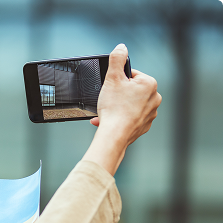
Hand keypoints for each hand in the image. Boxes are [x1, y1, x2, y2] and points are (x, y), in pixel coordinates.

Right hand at [84, 44, 161, 175]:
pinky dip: (120, 119)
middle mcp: (154, 98)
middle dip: (117, 95)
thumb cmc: (114, 109)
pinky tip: (110, 121)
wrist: (114, 135)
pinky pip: (130, 119)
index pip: (131, 75)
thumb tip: (121, 47)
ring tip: (107, 113)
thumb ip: (117, 59)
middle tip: (108, 101)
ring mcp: (150, 114)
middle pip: (131, 91)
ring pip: (130, 105)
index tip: (111, 89)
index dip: (117, 81)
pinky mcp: (143, 126)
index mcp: (149, 84)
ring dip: (117, 108)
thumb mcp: (112, 78)